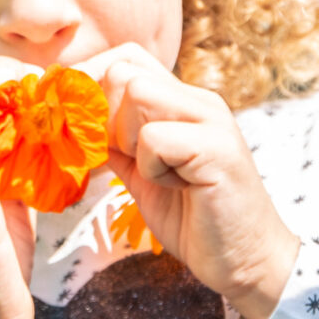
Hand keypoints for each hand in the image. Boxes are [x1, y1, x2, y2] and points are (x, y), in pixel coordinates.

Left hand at [89, 45, 299, 318]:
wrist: (245, 260)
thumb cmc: (194, 219)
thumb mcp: (142, 174)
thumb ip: (116, 144)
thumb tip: (74, 122)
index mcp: (182, 102)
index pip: (126, 58)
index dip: (93, 86)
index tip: (83, 129)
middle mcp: (199, 101)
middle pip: (124, 71)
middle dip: (106, 119)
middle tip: (127, 159)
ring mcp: (211, 120)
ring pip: (135, 94)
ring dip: (129, 141)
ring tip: (157, 174)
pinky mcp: (216, 148)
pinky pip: (153, 138)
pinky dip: (151, 168)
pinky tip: (176, 187)